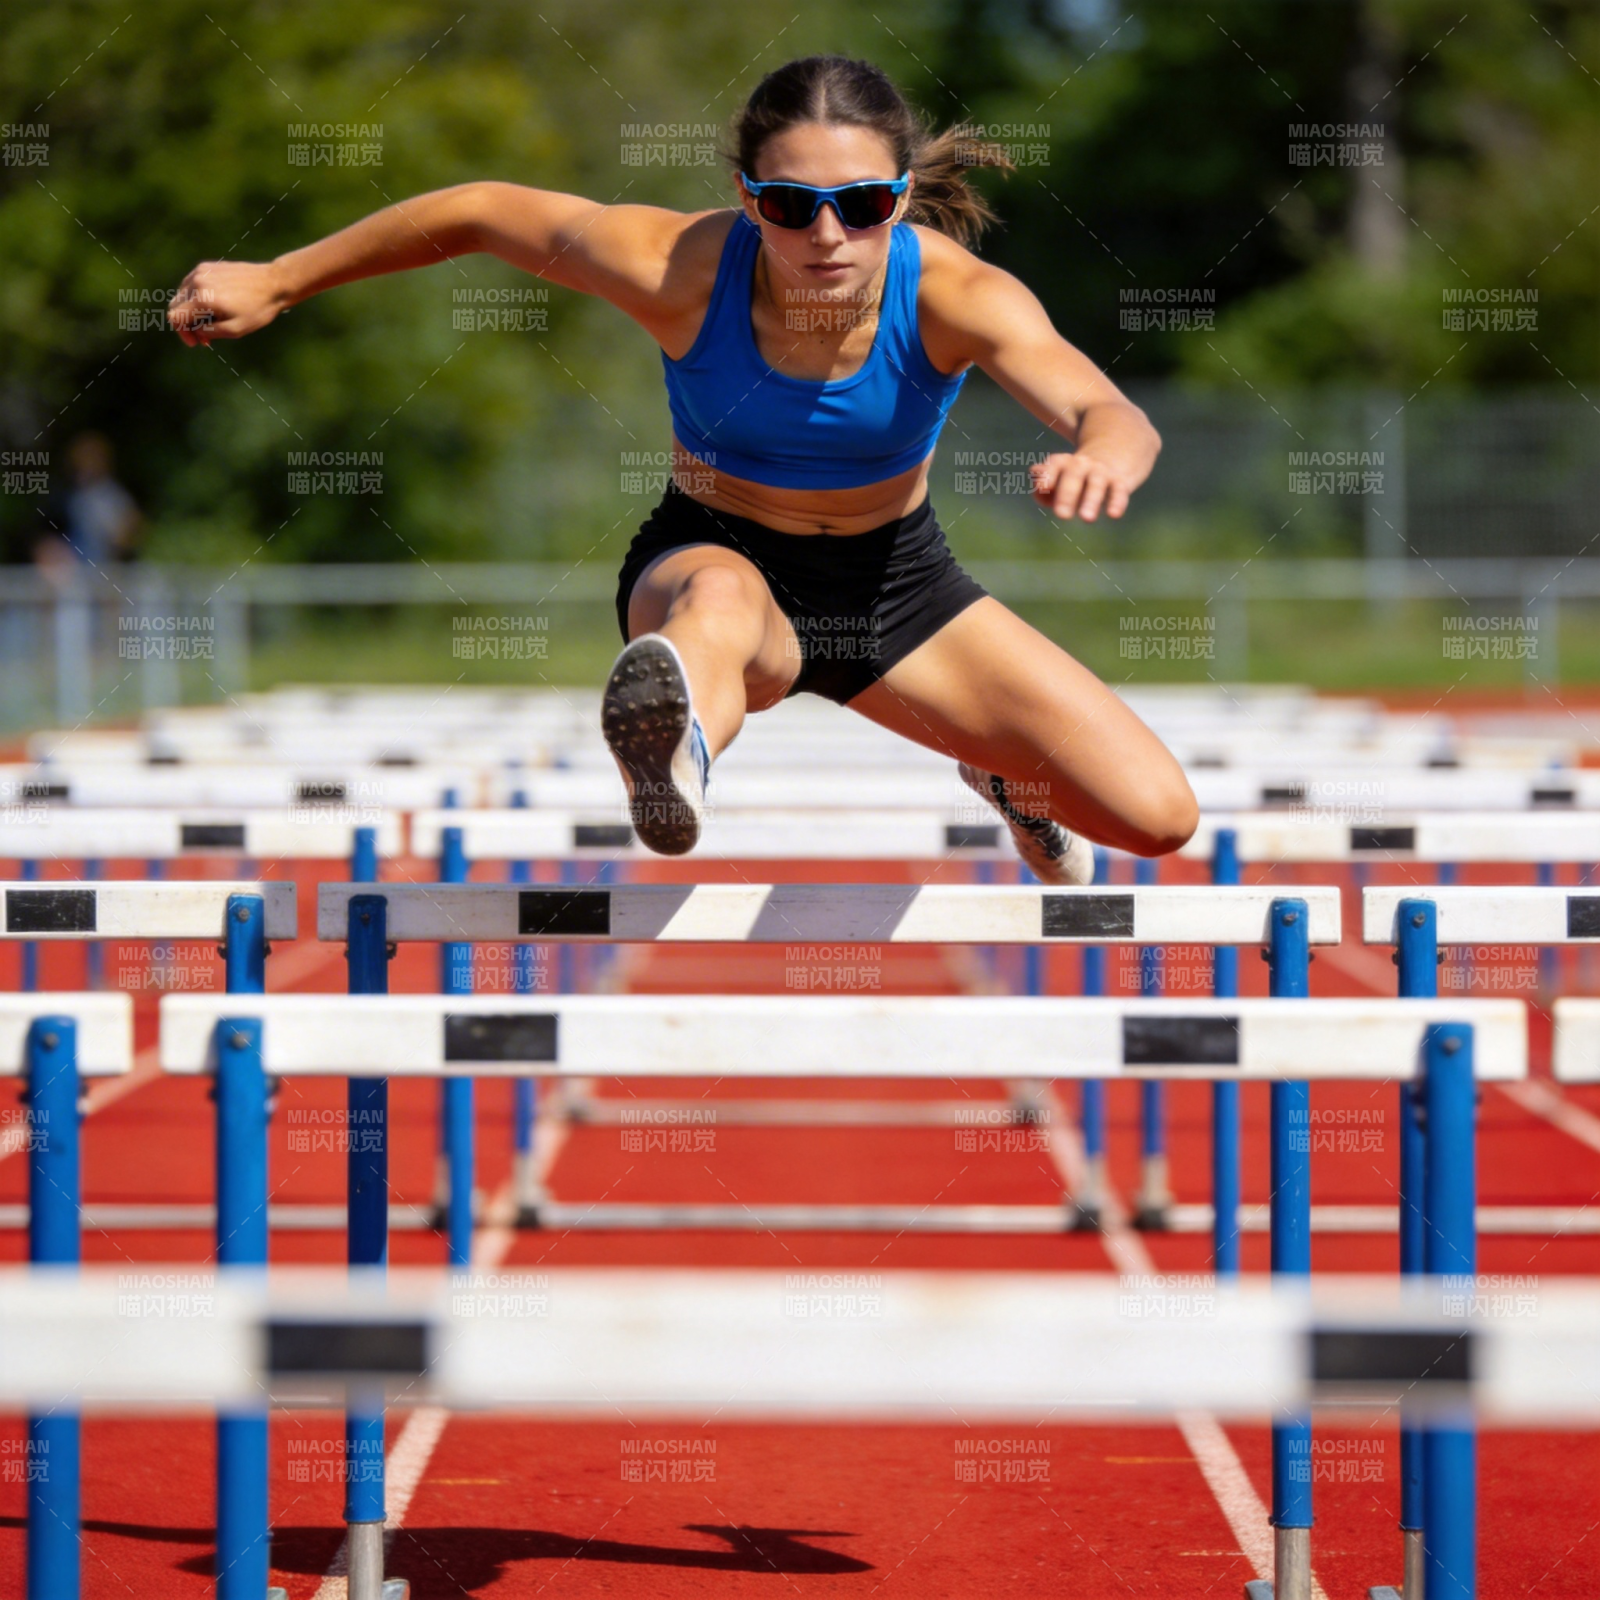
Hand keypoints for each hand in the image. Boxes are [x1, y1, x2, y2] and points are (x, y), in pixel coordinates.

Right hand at [167, 259, 286, 345]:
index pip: (176, 317)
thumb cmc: (258, 309)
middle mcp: (197, 282)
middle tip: (203, 337)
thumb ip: (210, 333)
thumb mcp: (236, 330)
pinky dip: (195, 297)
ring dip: (190, 310)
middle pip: (175, 306)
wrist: (274, 283)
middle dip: (186, 324)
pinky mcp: (206, 266)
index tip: (195, 343)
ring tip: (211, 322)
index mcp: (203, 298)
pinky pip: (191, 284)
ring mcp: (200, 271)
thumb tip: (195, 331)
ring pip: (182, 295)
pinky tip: (212, 307)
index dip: (182, 333)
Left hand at [1030, 450, 1135, 520]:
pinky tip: (1114, 515)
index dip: (1048, 475)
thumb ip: (1042, 488)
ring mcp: (1101, 472)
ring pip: (1096, 484)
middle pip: (1074, 475)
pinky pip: (1118, 491)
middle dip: (1067, 494)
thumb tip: (1040, 488)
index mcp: (1063, 462)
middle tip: (1062, 516)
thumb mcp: (1056, 481)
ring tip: (1086, 519)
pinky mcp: (1119, 483)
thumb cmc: (1072, 480)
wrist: (1112, 456)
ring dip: (1091, 500)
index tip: (1042, 487)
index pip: (1054, 465)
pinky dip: (1117, 502)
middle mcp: (1082, 464)